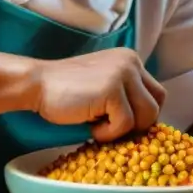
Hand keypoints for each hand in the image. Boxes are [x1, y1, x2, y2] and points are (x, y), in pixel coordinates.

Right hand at [34, 48, 165, 141]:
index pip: (157, 94)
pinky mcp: (113, 89)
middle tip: (111, 128)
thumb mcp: (104, 85)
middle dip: (138, 124)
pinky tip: (90, 125)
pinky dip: (107, 133)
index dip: (143, 114)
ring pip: (147, 116)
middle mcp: (131, 62)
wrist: (36, 84)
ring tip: (98, 125)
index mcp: (130, 60)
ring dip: (123, 130)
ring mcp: (123, 74)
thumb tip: (149, 125)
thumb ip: (126, 94)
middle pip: (156, 105)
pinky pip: (125, 124)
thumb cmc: (66, 91)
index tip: (123, 124)